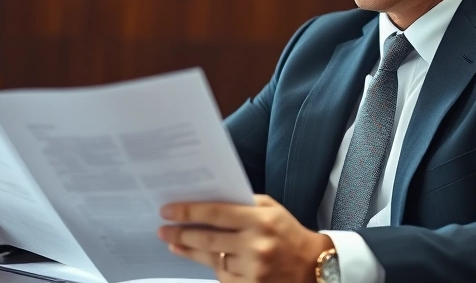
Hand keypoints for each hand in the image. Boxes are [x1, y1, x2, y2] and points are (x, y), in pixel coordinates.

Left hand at [157, 194, 333, 282]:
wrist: (312, 266)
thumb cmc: (287, 232)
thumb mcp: (270, 209)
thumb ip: (242, 203)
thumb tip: (206, 200)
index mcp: (260, 219)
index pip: (215, 213)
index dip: (188, 212)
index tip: (167, 211)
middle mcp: (256, 245)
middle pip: (207, 239)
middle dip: (180, 233)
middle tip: (163, 229)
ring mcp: (253, 269)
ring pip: (211, 259)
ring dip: (190, 250)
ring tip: (175, 242)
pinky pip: (222, 275)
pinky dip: (214, 266)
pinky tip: (205, 258)